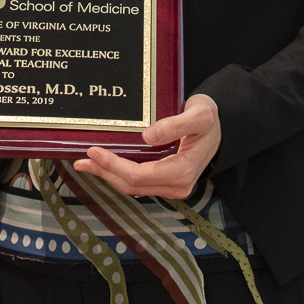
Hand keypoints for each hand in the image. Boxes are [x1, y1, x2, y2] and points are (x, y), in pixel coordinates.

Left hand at [73, 93, 219, 199]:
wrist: (220, 127)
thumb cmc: (210, 119)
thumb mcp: (198, 116)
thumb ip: (174, 125)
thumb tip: (147, 136)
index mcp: (182, 172)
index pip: (138, 175)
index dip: (113, 165)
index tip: (94, 151)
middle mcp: (177, 186)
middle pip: (132, 185)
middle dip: (105, 172)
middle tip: (83, 159)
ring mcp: (172, 187)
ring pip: (133, 187)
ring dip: (109, 175)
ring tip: (86, 163)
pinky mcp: (167, 182)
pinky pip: (139, 182)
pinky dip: (119, 174)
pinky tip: (106, 165)